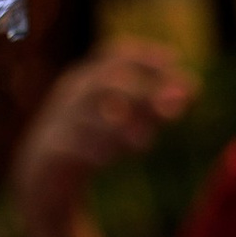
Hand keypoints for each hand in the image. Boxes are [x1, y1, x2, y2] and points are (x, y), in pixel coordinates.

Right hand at [13, 37, 200, 214]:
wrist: (43, 182)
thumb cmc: (90, 144)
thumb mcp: (125, 123)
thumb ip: (156, 108)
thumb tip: (193, 89)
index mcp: (87, 79)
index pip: (115, 54)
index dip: (145, 56)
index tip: (176, 61)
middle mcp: (70, 95)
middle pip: (106, 82)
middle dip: (143, 93)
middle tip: (176, 111)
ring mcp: (56, 122)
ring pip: (87, 115)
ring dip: (120, 127)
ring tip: (147, 144)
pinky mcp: (48, 153)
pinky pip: (70, 147)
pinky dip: (93, 150)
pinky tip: (109, 160)